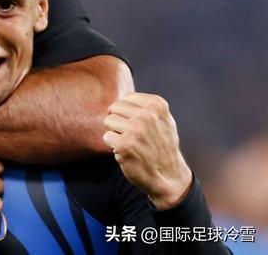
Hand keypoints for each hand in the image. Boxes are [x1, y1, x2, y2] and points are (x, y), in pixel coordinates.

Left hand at [102, 93, 192, 209]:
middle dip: (118, 122)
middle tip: (131, 136)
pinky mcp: (124, 145)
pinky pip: (106, 137)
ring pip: (108, 121)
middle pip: (114, 108)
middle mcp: (147, 115)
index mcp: (156, 105)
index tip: (139, 126)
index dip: (127, 114)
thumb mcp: (162, 120)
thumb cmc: (162, 146)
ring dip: (115, 133)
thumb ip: (144, 106)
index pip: (124, 99)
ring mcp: (135, 130)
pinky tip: (127, 152)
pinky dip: (113, 146)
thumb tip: (120, 99)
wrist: (169, 176)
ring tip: (130, 143)